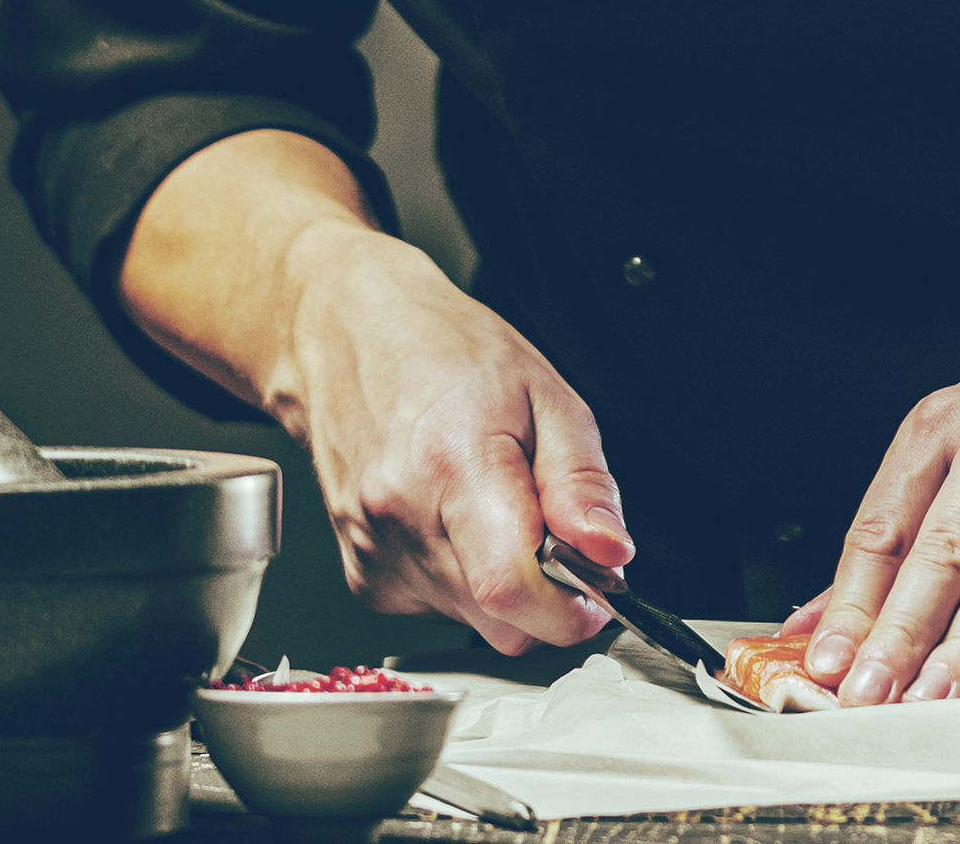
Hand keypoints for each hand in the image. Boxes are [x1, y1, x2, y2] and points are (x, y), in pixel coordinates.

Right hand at [272, 224, 633, 653]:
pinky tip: (459, 520)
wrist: (350, 337)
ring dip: (506, 585)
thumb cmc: (445, 353)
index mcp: (453, 468)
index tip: (599, 587)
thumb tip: (609, 553)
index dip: (571, 606)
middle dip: (549, 595)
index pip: (511, 590)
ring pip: (474, 623)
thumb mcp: (547, 395)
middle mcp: (401, 521)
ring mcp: (373, 553)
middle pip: (501, 621)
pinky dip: (467, 581)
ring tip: (497, 506)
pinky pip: (440, 610)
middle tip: (552, 526)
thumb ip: (583, 483)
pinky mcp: (363, 577)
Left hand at [794, 338, 959, 704]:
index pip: (880, 528)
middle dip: (894, 635)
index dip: (850, 604)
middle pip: (930, 549)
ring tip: (929, 691)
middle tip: (865, 696)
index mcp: (941, 425)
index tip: (824, 668)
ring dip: (959, 633)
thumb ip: (905, 544)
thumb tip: (815, 622)